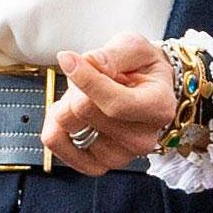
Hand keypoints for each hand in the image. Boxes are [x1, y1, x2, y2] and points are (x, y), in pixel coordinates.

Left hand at [41, 36, 177, 176]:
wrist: (145, 90)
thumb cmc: (141, 67)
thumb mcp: (133, 48)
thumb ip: (112, 55)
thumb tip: (85, 62)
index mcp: (159, 107)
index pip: (115, 103)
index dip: (86, 80)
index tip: (69, 59)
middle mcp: (143, 139)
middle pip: (84, 111)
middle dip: (76, 86)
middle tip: (91, 77)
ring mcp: (120, 157)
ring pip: (66, 126)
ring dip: (66, 104)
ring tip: (88, 96)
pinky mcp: (96, 165)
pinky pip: (55, 143)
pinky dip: (54, 123)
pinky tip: (71, 113)